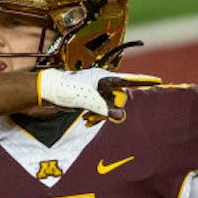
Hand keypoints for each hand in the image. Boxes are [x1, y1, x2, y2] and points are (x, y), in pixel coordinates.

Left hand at [36, 68, 160, 122]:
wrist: (40, 93)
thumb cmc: (62, 89)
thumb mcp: (86, 98)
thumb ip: (104, 107)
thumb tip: (121, 116)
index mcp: (102, 77)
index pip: (127, 80)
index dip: (142, 81)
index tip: (157, 80)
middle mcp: (98, 83)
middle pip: (116, 97)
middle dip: (113, 109)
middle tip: (101, 115)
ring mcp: (90, 92)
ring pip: (106, 106)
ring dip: (101, 115)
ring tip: (90, 119)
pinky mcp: (82, 100)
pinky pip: (96, 110)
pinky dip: (94, 117)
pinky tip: (87, 121)